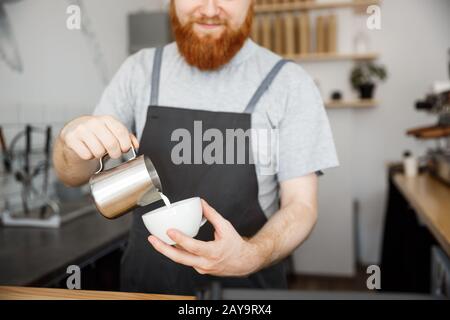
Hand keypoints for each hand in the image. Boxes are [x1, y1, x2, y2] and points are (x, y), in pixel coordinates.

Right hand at [61, 115, 138, 159]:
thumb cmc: (97, 134)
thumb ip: (127, 137)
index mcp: (107, 119)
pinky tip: (87, 150)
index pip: (121, 132)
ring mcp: (81, 130)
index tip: (124, 150)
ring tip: (98, 150)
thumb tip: (135, 145)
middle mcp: (94, 122)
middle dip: (115, 153)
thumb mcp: (112, 132)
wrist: (74, 132)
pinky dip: (88, 156)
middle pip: (111, 143)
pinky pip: (86, 155)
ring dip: (100, 155)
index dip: (125, 144)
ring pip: (98, 151)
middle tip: (113, 154)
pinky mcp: (71, 138)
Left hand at [147, 199, 263, 276]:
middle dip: (163, 249)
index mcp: (213, 252)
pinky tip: (170, 245)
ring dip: (167, 250)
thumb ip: (212, 214)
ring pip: (181, 260)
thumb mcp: (225, 227)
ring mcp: (201, 268)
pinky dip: (177, 252)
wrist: (244, 262)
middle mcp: (206, 262)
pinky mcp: (199, 269)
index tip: (170, 231)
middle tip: (152, 239)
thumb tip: (201, 203)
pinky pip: (186, 260)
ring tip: (155, 241)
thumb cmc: (236, 245)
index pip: (193, 246)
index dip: (180, 239)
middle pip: (180, 258)